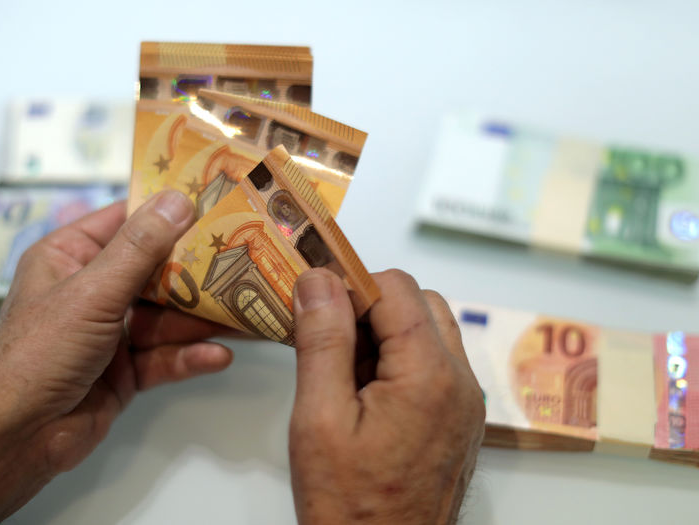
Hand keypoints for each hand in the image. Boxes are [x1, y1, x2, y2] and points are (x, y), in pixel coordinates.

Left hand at [0, 190, 233, 522]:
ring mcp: (111, 332)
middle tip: (249, 260)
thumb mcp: (92, 292)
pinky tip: (220, 356)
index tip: (218, 200)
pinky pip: (165, 356)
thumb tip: (179, 199)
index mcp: (72, 256)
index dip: (170, 210)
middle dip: (200, 271)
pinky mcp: (126, 370)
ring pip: (167, 317)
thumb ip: (139, 249)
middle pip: (157, 271)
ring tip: (248, 314)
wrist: (14, 439)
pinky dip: (190, 356)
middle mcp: (93, 289)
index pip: (127, 221)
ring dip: (203, 319)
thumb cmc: (39, 352)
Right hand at [289, 269, 484, 524]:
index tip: (315, 299)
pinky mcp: (459, 420)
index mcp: (430, 376)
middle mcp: (461, 383)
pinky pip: (433, 365)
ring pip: (428, 331)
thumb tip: (319, 280)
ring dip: (384, 332)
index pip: (397, 288)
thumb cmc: (349, 507)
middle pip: (420, 303)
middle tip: (326, 335)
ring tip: (341, 370)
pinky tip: (362, 392)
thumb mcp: (319, 419)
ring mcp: (465, 403)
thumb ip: (322, 341)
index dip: (352, 283)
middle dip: (370, 306)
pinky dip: (398, 360)